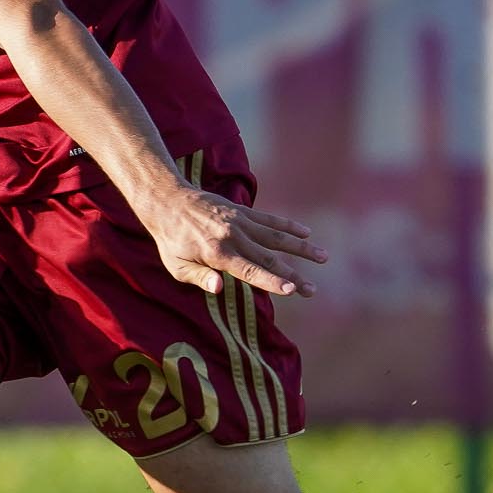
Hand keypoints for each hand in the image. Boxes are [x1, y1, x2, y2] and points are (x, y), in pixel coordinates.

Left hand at [144, 184, 326, 298]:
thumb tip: (219, 289)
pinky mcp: (243, 212)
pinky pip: (270, 220)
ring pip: (276, 237)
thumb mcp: (176, 265)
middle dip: (293, 275)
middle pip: (268, 258)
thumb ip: (198, 277)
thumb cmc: (171, 240)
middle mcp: (233, 236)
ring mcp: (240, 222)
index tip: (292, 290)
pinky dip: (289, 226)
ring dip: (301, 248)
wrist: (169, 201)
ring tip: (324, 258)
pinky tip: (306, 233)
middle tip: (312, 290)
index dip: (271, 281)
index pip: (249, 270)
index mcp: (217, 253)